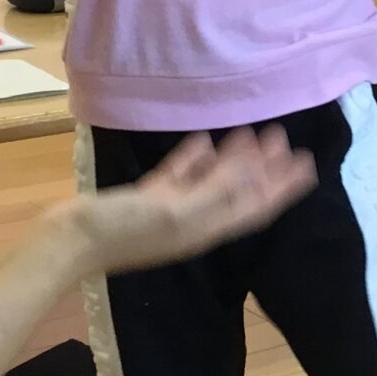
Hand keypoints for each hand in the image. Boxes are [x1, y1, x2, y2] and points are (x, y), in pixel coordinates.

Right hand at [67, 127, 317, 274]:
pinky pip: (180, 178)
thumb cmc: (124, 229)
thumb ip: (217, 190)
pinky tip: (203, 141)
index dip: (284, 185)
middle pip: (241, 192)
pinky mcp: (146, 201)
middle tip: (282, 136)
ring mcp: (170, 212)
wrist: (68, 243)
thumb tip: (255, 172)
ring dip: (233, 160)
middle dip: (264, 167)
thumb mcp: (177, 209)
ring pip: (212, 182)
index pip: (257, 205)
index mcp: (208, 228)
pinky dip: (195, 160)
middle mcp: (196, 222)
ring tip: (249, 132)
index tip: (308, 163)